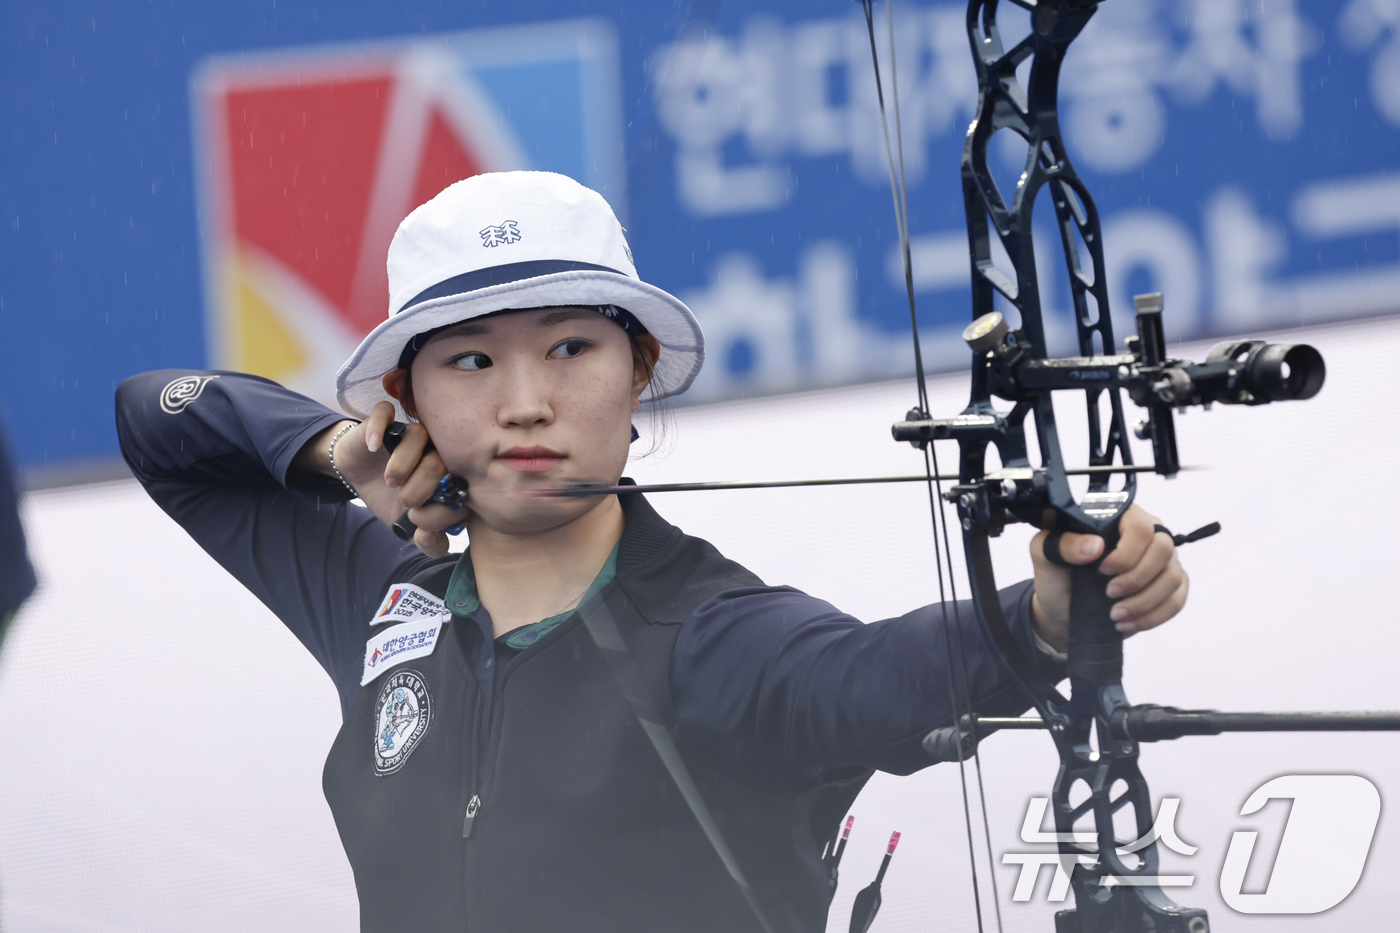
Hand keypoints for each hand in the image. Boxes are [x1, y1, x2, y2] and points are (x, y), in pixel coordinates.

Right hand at [293, 402, 462, 557]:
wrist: (359, 472)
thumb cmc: (388, 495)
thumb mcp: (405, 523)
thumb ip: (426, 539)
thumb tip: (432, 541)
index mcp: (448, 475)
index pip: (458, 487)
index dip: (441, 508)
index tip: (420, 520)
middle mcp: (435, 450)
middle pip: (440, 463)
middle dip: (420, 489)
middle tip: (404, 500)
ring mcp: (411, 433)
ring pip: (418, 437)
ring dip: (402, 464)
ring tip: (390, 481)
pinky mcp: (385, 420)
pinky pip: (385, 413)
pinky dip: (377, 429)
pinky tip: (373, 445)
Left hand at [1028, 504, 1189, 653]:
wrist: (1063, 608)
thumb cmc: (1057, 575)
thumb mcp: (1045, 555)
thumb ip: (1062, 543)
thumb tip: (1095, 546)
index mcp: (1119, 518)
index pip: (1139, 526)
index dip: (1126, 552)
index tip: (1103, 571)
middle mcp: (1148, 535)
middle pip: (1164, 549)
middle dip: (1137, 578)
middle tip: (1109, 594)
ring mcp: (1163, 561)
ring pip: (1173, 577)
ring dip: (1145, 602)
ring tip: (1116, 614)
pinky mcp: (1169, 586)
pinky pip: (1177, 599)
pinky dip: (1154, 616)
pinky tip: (1128, 623)